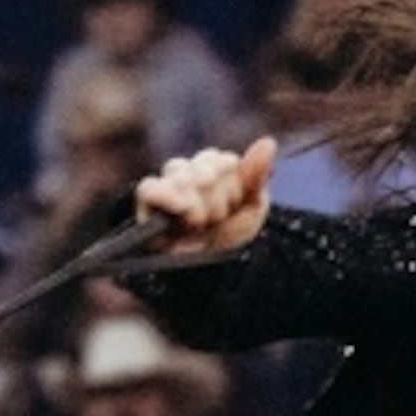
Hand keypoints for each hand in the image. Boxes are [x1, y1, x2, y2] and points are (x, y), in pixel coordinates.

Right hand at [136, 138, 272, 255]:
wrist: (214, 274)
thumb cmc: (230, 241)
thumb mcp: (251, 208)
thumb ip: (255, 174)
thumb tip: (269, 141)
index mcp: (213, 172)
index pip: (222, 160)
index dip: (233, 183)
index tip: (235, 206)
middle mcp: (188, 176)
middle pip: (201, 164)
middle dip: (216, 196)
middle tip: (216, 219)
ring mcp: (167, 190)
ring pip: (178, 171)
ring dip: (197, 201)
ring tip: (201, 223)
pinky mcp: (147, 207)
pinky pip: (149, 188)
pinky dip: (166, 196)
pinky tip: (183, 209)